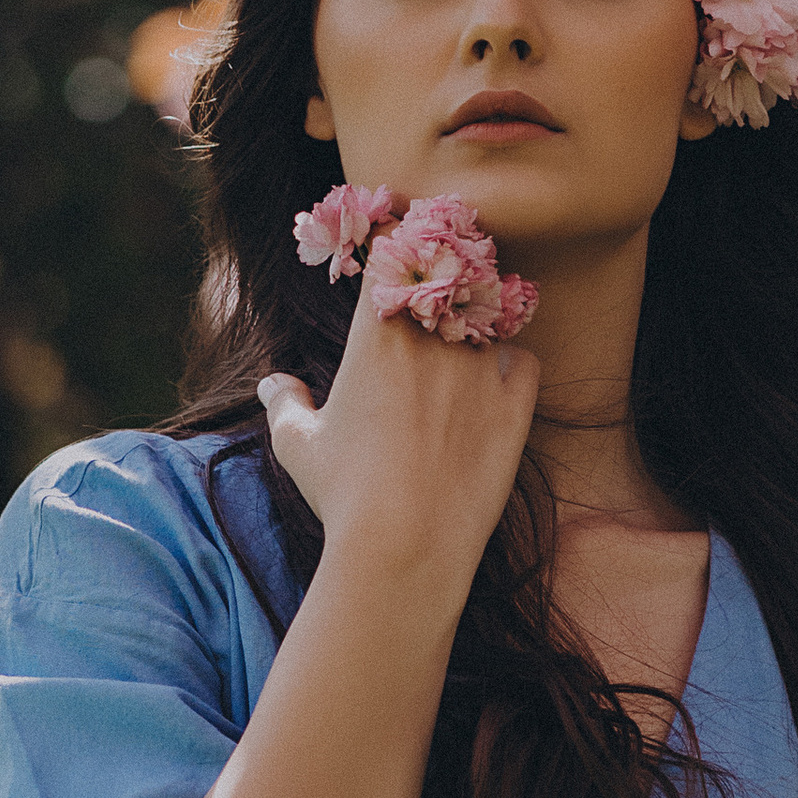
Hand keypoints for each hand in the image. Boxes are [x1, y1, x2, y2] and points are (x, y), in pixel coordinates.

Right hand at [259, 277, 537, 583]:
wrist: (406, 547)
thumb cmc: (344, 494)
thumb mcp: (297, 445)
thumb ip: (284, 402)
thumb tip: (273, 384)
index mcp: (378, 335)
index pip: (390, 256)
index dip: (390, 251)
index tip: (388, 261)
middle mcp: (435, 339)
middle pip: (444, 279)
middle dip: (435, 284)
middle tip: (426, 303)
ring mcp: (481, 370)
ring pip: (487, 318)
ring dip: (474, 325)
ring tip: (458, 351)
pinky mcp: (515, 407)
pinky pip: (524, 361)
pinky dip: (511, 364)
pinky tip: (494, 382)